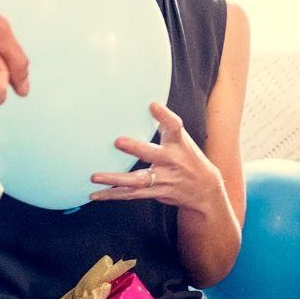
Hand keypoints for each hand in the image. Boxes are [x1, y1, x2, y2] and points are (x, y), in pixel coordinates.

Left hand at [90, 103, 227, 215]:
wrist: (204, 189)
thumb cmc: (187, 157)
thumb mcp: (182, 140)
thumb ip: (165, 124)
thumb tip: (150, 103)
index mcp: (179, 144)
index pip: (174, 127)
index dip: (165, 116)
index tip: (153, 105)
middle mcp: (172, 162)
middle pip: (154, 155)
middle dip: (136, 149)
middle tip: (117, 141)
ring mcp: (163, 180)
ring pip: (138, 180)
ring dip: (116, 179)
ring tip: (95, 176)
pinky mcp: (155, 193)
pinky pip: (131, 194)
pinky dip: (112, 195)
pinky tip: (95, 194)